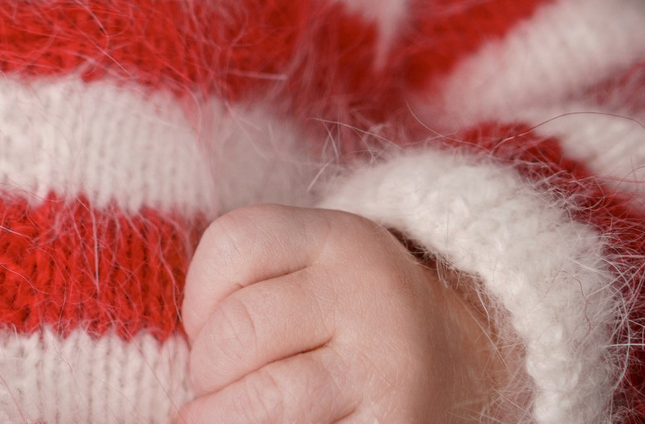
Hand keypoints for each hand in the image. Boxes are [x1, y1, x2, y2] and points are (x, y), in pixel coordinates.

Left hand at [178, 205, 521, 423]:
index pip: (235, 241)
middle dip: (208, 367)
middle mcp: (370, 294)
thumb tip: (180, 358)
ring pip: (265, 397)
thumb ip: (246, 287)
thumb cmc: (347, 320)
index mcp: (340, 239)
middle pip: (241, 325)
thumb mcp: (310, 273)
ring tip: (223, 418)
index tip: (204, 329)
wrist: (464, 364)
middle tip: (215, 389)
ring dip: (223, 417)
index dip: (198, 293)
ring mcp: (387, 367)